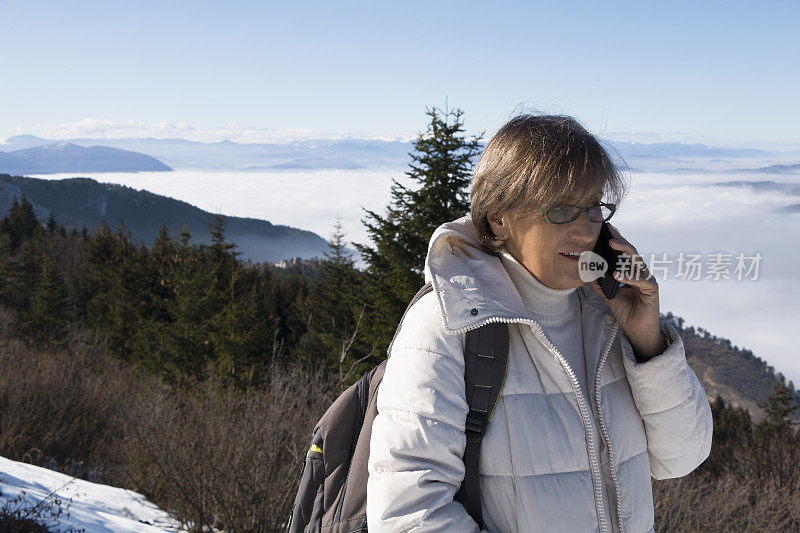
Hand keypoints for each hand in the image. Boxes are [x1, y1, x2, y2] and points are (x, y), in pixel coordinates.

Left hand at [588, 223, 665, 357]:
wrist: (636, 329)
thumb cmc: (626, 310)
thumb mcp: (608, 294)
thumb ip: (600, 282)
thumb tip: (586, 270)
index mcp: (631, 271)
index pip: (624, 253)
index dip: (616, 241)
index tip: (606, 229)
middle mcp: (641, 272)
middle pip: (631, 253)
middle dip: (620, 241)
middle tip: (609, 232)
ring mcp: (647, 280)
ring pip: (637, 262)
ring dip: (624, 253)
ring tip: (611, 246)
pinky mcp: (652, 290)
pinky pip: (641, 280)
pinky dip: (629, 276)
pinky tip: (618, 274)